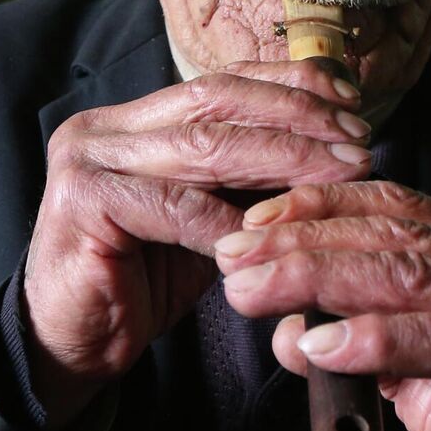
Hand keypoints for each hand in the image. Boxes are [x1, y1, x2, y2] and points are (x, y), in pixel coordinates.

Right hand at [22, 62, 372, 424]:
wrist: (72, 345)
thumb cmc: (141, 283)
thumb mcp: (204, 222)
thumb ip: (245, 182)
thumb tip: (330, 148)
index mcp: (131, 120)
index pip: (220, 84)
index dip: (287, 84)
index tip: (350, 97)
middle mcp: (103, 127)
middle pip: (216, 101)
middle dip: (296, 115)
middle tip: (358, 137)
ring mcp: (87, 159)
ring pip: (204, 146)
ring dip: (283, 156)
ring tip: (341, 170)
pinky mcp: (82, 202)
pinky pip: (177, 207)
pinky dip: (232, 220)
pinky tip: (279, 232)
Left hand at [213, 181, 430, 430]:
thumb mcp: (418, 375)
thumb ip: (362, 337)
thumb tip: (286, 321)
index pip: (397, 206)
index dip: (318, 207)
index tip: (250, 224)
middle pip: (397, 233)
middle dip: (302, 242)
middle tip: (234, 259)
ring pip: (415, 275)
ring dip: (321, 278)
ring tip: (256, 292)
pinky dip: (377, 340)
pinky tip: (324, 345)